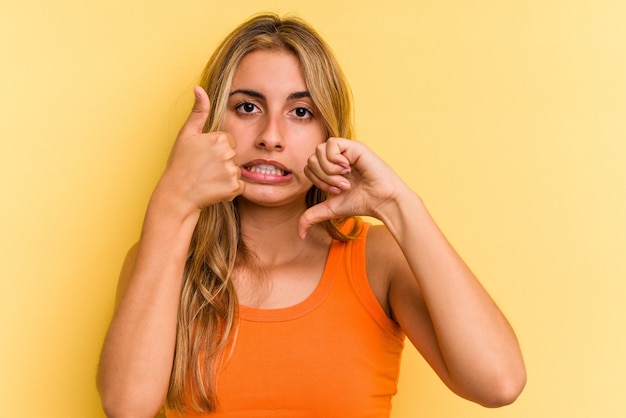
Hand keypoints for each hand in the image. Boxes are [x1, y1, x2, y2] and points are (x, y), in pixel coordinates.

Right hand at [155, 86, 244, 214]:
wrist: (177, 194)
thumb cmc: (180, 164)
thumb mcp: (186, 134)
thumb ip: (198, 111)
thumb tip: (199, 88)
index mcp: (220, 137)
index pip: (229, 141)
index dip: (216, 149)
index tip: (203, 156)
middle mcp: (228, 153)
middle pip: (234, 155)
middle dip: (223, 162)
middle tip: (205, 168)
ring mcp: (232, 171)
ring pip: (237, 170)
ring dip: (226, 176)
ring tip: (208, 178)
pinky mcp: (235, 187)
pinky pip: (240, 186)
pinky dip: (230, 189)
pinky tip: (214, 188)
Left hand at [298, 137, 406, 237]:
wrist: (382, 201)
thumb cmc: (361, 203)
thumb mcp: (330, 209)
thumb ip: (312, 216)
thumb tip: (300, 234)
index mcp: (330, 168)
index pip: (309, 167)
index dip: (318, 181)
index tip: (336, 191)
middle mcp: (337, 157)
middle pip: (312, 158)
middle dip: (323, 177)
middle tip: (342, 186)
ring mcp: (345, 150)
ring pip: (319, 151)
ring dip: (330, 170)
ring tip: (346, 178)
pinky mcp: (354, 146)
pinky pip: (331, 144)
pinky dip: (335, 159)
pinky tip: (348, 168)